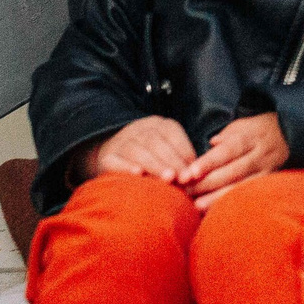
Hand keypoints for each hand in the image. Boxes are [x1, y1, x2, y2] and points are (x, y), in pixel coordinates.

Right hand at [76, 116, 194, 184]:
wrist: (114, 155)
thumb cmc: (153, 158)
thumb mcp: (168, 152)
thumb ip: (182, 161)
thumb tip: (196, 176)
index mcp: (158, 124)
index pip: (172, 133)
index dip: (183, 152)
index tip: (193, 172)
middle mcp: (138, 129)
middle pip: (154, 141)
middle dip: (171, 160)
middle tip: (182, 178)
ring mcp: (120, 142)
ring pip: (136, 149)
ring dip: (154, 164)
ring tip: (168, 178)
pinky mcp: (106, 157)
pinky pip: (114, 160)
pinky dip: (126, 166)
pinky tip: (138, 174)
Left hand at [178, 112, 288, 204]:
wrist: (288, 135)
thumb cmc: (255, 131)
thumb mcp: (240, 126)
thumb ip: (224, 136)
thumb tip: (210, 144)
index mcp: (249, 137)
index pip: (227, 151)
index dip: (208, 162)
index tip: (190, 173)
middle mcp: (259, 155)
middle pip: (232, 171)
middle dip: (207, 183)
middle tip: (186, 191)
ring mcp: (266, 171)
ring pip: (241, 187)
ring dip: (217, 197)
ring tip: (197, 206)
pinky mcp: (269, 184)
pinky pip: (249, 195)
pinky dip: (232, 203)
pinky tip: (216, 211)